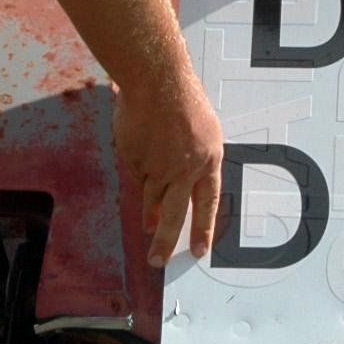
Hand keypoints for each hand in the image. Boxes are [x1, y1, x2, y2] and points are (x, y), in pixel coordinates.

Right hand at [115, 69, 226, 267]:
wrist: (157, 81)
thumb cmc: (183, 98)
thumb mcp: (204, 130)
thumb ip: (197, 158)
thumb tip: (187, 183)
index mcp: (208, 160)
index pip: (207, 203)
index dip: (203, 228)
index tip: (199, 250)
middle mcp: (184, 169)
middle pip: (174, 214)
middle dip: (166, 240)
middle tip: (158, 261)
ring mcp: (157, 167)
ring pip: (151, 198)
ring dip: (148, 216)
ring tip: (147, 230)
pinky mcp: (135, 160)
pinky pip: (136, 172)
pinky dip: (138, 167)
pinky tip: (140, 148)